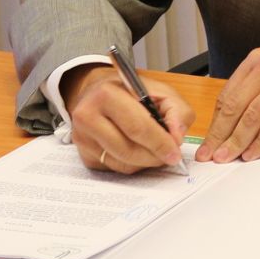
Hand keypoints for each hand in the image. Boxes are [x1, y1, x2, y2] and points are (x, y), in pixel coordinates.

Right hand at [64, 64, 193, 172]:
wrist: (97, 92)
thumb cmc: (131, 91)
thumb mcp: (160, 90)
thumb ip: (177, 111)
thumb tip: (177, 137)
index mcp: (106, 95)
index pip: (137, 127)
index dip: (160, 143)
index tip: (175, 153)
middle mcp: (87, 117)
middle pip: (128, 150)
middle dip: (154, 156)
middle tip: (170, 157)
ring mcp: (82, 138)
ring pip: (122, 163)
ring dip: (145, 162)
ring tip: (156, 152)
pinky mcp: (83, 154)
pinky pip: (114, 168)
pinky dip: (132, 165)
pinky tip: (139, 152)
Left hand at [196, 48, 259, 162]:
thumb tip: (232, 121)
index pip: (229, 93)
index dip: (216, 121)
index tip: (208, 141)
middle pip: (236, 106)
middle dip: (220, 135)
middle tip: (210, 155)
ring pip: (252, 117)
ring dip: (237, 142)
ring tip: (227, 158)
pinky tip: (252, 154)